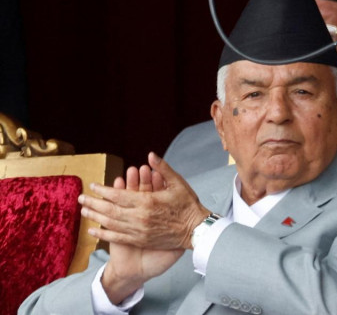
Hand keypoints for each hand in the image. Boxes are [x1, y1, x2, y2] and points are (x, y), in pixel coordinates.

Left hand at [94, 155, 194, 303]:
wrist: (195, 230)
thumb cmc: (188, 205)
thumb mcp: (178, 183)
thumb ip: (163, 169)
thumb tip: (150, 155)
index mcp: (148, 201)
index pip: (119, 195)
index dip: (103, 190)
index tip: (93, 186)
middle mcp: (139, 217)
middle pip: (110, 210)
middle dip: (93, 203)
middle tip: (80, 198)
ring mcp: (138, 230)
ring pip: (110, 223)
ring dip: (95, 217)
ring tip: (83, 211)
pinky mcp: (140, 240)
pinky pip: (117, 237)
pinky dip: (103, 234)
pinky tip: (93, 230)